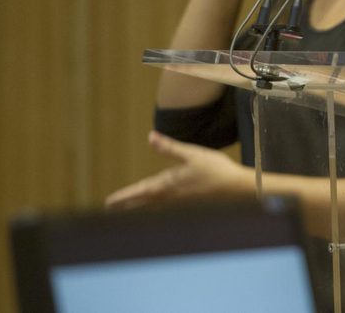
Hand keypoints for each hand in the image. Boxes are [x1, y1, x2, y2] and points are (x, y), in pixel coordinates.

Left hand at [104, 131, 253, 209]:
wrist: (236, 188)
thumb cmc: (215, 170)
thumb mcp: (192, 153)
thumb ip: (169, 147)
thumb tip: (149, 136)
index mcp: (168, 185)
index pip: (140, 191)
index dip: (124, 197)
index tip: (109, 202)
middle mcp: (171, 196)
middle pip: (144, 201)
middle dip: (127, 203)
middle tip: (111, 208)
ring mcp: (180, 200)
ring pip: (154, 204)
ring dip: (139, 204)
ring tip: (128, 206)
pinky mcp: (189, 200)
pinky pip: (164, 204)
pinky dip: (154, 204)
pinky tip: (158, 201)